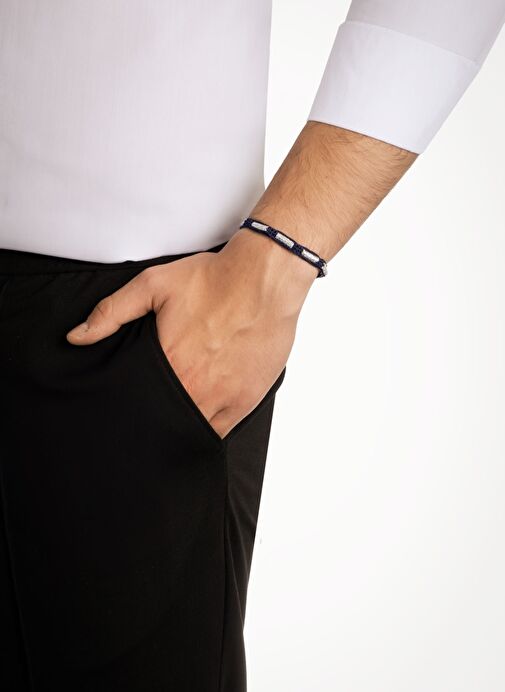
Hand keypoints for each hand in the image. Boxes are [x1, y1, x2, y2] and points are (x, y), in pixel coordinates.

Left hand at [66, 229, 315, 438]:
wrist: (264, 279)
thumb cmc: (214, 280)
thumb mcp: (153, 285)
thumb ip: (111, 312)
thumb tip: (76, 337)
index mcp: (169, 363)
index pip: (140, 403)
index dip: (132, 407)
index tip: (129, 407)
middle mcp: (194, 387)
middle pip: (165, 420)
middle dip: (155, 419)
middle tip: (151, 412)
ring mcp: (223, 397)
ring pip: (192, 429)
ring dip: (181, 425)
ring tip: (173, 416)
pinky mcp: (246, 399)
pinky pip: (221, 429)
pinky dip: (209, 427)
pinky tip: (200, 416)